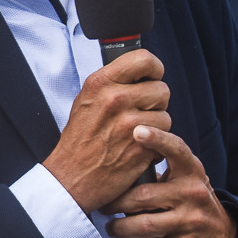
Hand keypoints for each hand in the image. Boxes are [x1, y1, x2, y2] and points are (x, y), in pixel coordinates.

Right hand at [42, 48, 170, 213]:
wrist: (71, 178)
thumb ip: (112, 83)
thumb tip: (140, 71)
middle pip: (161, 89)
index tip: (152, 77)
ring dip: (156, 126)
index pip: (144, 58)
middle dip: (155, 102)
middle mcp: (116, 99)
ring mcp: (130, 124)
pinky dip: (155, 145)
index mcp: (100, 83)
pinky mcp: (142, 146)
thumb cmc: (79, 141)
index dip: (154, 68)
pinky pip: (164, 138)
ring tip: (135, 134)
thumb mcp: (86, 100)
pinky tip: (137, 149)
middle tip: (140, 113)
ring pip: (165, 115)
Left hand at [105, 128, 237, 237]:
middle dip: (117, 203)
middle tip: (103, 205)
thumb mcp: (187, 182)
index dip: (157, 139)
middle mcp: (193, 193)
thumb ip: (164, 170)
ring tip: (111, 227)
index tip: (138, 131)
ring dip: (120, 228)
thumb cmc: (194, 204)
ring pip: (143, 225)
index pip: (176, 150)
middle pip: (144, 196)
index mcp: (192, 172)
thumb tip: (125, 157)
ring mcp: (189, 221)